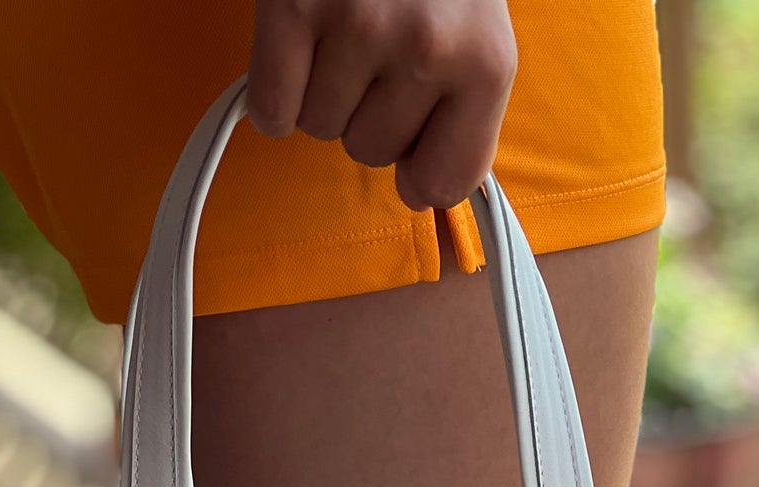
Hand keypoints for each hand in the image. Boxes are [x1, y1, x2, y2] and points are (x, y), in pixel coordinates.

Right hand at [247, 0, 516, 211]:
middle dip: (368, 111)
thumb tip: (419, 196)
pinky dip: (274, 92)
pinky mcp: (295, 3)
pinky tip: (297, 44)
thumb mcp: (475, 31)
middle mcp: (428, 48)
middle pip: (372, 154)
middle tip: (375, 46)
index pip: (447, 182)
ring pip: (320, 130)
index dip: (420, 167)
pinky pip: (273, 109)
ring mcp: (359, 25)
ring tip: (340, 30)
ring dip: (322, 92)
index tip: (414, 135)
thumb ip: (461, 116)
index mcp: (485, 63)